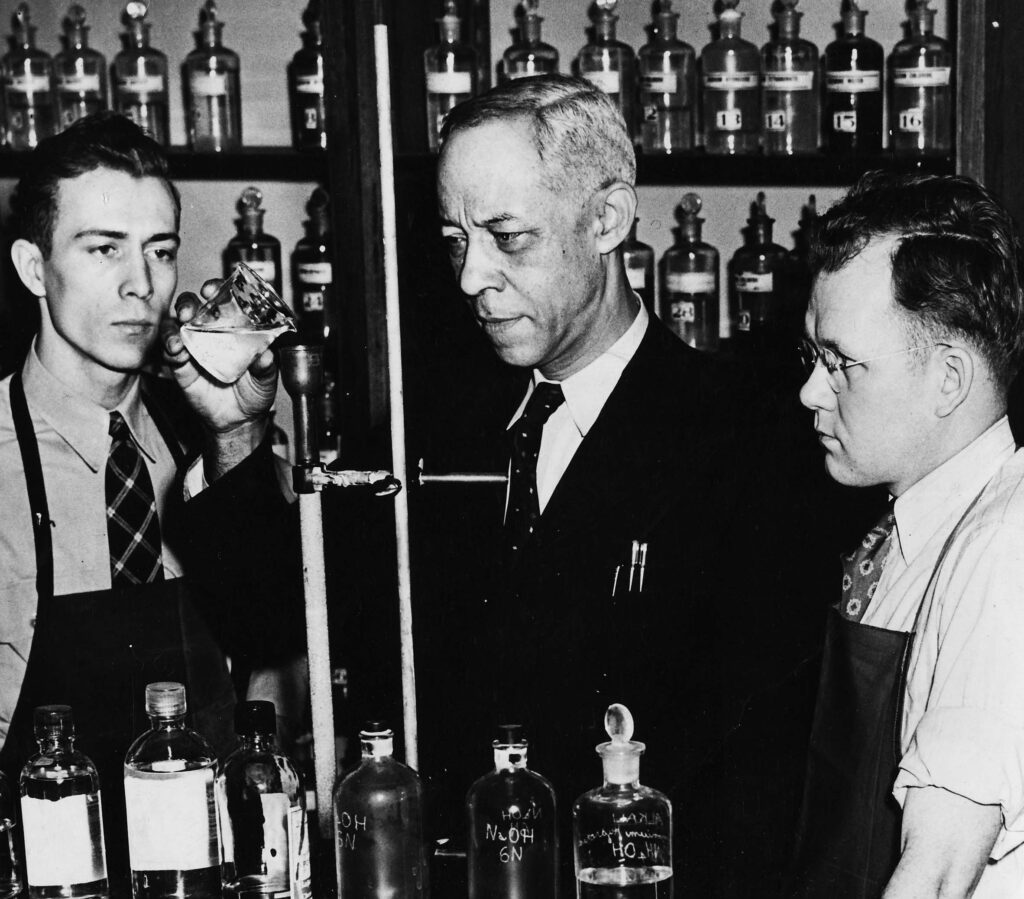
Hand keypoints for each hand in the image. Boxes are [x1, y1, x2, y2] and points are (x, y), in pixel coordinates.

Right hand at [163, 280, 277, 478]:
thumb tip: (265, 356)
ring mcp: (194, 347)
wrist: (239, 421)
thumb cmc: (254, 392)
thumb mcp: (266, 379)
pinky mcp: (181, 365)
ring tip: (182, 324)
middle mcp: (210, 333)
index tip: (213, 288)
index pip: (223, 300)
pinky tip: (176, 347)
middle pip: (194, 307)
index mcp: (233, 328)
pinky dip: (169, 345)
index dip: (216, 289)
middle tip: (193, 309)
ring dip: (176, 320)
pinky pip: (170, 350)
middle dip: (190, 302)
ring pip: (176, 324)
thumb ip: (265, 367)